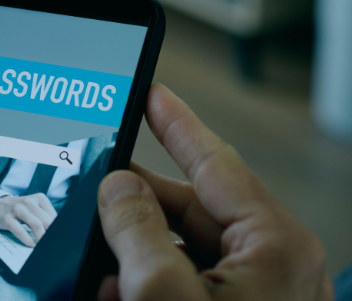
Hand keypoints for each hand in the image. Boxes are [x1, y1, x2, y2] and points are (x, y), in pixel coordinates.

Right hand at [0, 193, 57, 246]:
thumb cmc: (20, 209)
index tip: (56, 237)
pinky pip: (20, 231)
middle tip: (50, 243)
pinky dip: (28, 240)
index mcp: (40, 198)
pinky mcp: (7, 218)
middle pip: (46, 221)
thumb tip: (57, 231)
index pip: (54, 216)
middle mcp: (29, 202)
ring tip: (41, 244)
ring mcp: (17, 209)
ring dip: (41, 238)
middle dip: (50, 234)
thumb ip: (46, 216)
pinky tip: (31, 244)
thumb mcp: (34, 207)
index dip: (56, 229)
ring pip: (36, 225)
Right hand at [95, 83, 332, 300]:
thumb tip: (120, 188)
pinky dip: (157, 277)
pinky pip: (194, 278)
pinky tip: (122, 290)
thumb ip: (135, 229)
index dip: (177, 125)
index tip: (153, 96)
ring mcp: (261, 293)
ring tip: (106, 264)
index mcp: (275, 247)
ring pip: (188, 247)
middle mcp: (276, 265)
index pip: (216, 163)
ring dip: (142, 251)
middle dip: (141, 204)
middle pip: (195, 208)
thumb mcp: (160, 293)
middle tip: (100, 188)